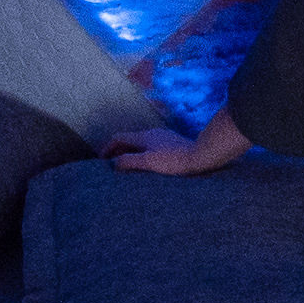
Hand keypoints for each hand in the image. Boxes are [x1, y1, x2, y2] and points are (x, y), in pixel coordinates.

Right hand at [108, 110, 249, 175]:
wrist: (202, 156)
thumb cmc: (175, 160)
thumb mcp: (148, 162)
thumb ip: (128, 161)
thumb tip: (113, 164)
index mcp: (144, 136)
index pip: (119, 138)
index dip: (107, 148)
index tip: (101, 160)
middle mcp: (153, 134)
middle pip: (129, 140)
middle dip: (118, 151)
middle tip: (111, 166)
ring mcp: (164, 139)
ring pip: (141, 144)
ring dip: (130, 154)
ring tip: (127, 169)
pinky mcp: (173, 146)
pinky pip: (151, 149)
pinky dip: (142, 156)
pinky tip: (148, 168)